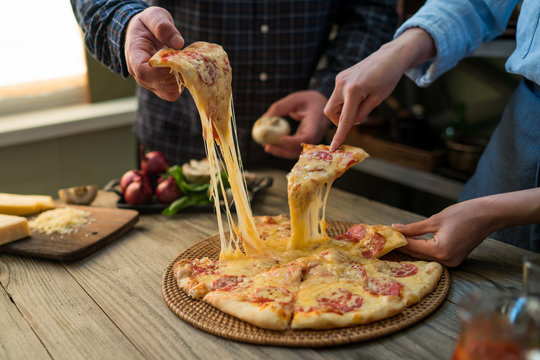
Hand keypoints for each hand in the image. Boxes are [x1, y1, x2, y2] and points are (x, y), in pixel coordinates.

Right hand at [125, 7, 183, 100]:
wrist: (144, 33)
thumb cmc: (147, 24)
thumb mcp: (154, 16)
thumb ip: (163, 27)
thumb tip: (178, 43)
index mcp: (134, 55)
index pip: (143, 71)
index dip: (161, 70)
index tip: (175, 60)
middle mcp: (139, 73)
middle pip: (157, 83)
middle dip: (175, 73)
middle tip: (185, 59)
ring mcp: (149, 82)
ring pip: (167, 91)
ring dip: (180, 79)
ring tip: (184, 63)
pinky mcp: (159, 87)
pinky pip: (171, 94)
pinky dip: (181, 85)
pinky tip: (183, 70)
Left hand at [262, 90, 330, 158]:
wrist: (321, 105)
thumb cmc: (308, 100)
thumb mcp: (294, 99)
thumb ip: (279, 108)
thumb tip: (263, 120)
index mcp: (316, 123)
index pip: (308, 137)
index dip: (294, 141)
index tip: (280, 139)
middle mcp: (316, 135)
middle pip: (300, 148)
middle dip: (283, 150)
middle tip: (267, 147)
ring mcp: (311, 141)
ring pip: (296, 152)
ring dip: (281, 152)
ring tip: (266, 146)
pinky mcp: (306, 143)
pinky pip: (294, 150)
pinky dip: (283, 149)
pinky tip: (271, 145)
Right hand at [325, 28, 435, 150]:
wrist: (390, 56)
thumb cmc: (388, 78)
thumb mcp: (377, 100)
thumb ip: (361, 114)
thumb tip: (350, 123)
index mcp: (353, 91)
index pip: (344, 119)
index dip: (339, 135)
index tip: (333, 148)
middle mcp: (342, 84)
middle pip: (330, 111)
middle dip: (338, 119)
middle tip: (355, 117)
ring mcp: (339, 78)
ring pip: (332, 103)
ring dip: (342, 109)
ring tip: (361, 102)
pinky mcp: (340, 76)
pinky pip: (337, 94)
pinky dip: (345, 100)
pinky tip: (360, 93)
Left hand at [394, 199, 495, 266]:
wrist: (488, 215)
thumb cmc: (463, 214)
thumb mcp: (435, 220)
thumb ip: (413, 228)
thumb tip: (396, 229)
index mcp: (440, 251)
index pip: (412, 246)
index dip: (398, 240)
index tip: (385, 235)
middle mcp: (446, 261)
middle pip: (417, 253)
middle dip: (403, 245)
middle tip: (388, 237)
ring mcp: (452, 262)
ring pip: (425, 255)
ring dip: (412, 247)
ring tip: (397, 239)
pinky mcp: (455, 259)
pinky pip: (434, 255)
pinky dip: (423, 249)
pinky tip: (412, 242)